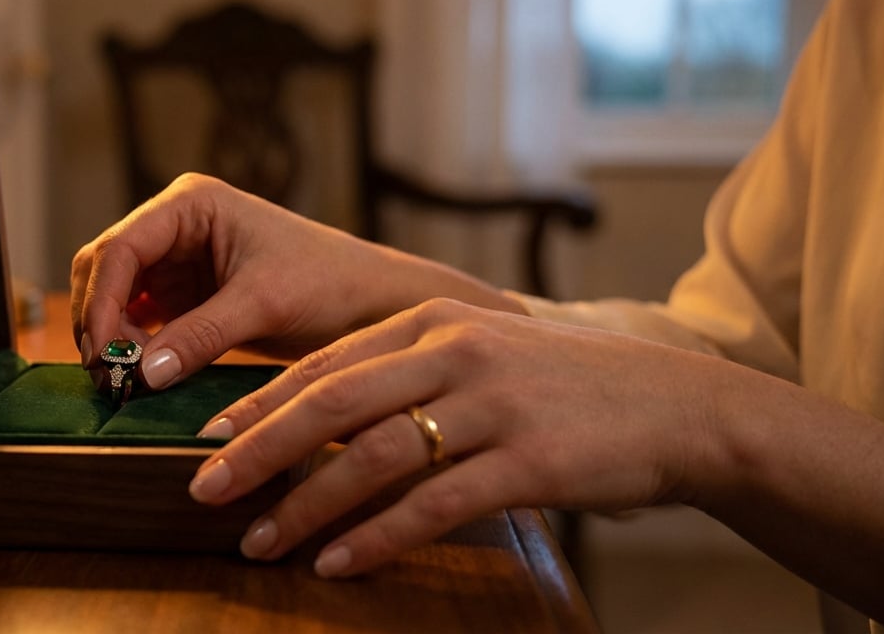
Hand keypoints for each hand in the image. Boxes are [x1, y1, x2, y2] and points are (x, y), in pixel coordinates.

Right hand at [70, 174, 520, 389]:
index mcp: (191, 203)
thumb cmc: (330, 283)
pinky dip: (133, 349)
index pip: (121, 247)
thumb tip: (141, 374)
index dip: (103, 301)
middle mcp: (176, 225)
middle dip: (101, 320)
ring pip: (116, 298)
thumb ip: (199, 335)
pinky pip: (139, 321)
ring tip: (124, 384)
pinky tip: (140, 380)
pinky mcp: (185, 297)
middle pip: (106, 269)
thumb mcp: (264, 305)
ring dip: (113, 338)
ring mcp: (177, 261)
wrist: (372, 307)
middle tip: (109, 377)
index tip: (105, 354)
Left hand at [186, 297, 753, 576]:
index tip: (205, 435)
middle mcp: (454, 352)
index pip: (325, 360)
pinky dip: (374, 538)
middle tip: (203, 488)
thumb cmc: (568, 386)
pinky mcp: (528, 462)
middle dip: (257, 448)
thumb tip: (323, 417)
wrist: (680, 406)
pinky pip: (431, 505)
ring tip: (260, 542)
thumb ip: (410, 371)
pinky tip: (336, 563)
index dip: (259, 401)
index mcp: (433, 320)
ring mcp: (492, 405)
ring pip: (371, 456)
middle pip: (331, 403)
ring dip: (305, 505)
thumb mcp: (484, 354)